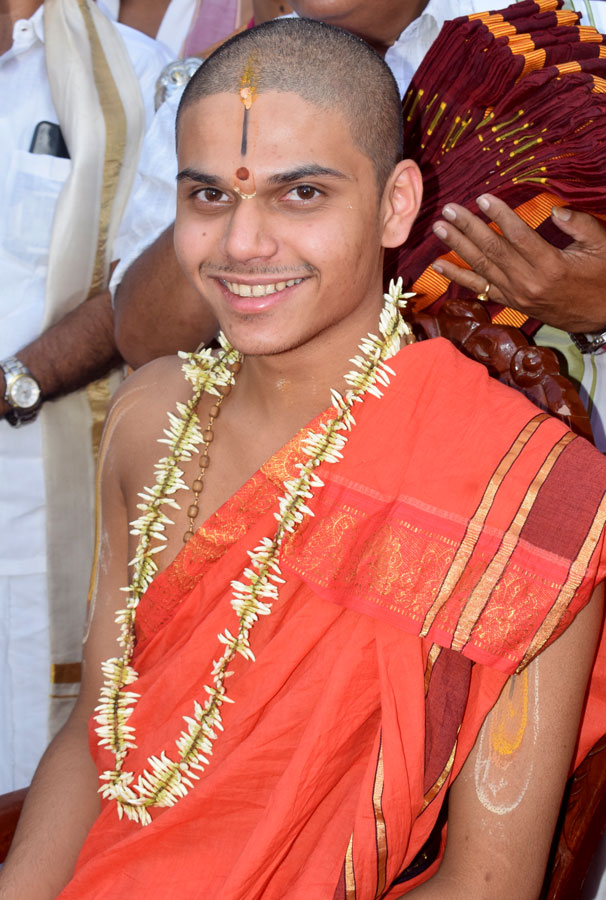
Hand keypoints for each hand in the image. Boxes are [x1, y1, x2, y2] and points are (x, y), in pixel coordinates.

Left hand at [431, 194, 605, 332]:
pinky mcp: (511, 302)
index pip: (518, 236)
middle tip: (449, 209)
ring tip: (440, 228)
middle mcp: (529, 283)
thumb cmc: (602, 276)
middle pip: (492, 251)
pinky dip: (458, 277)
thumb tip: (556, 209)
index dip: (499, 215)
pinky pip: (479, 289)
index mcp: (551, 266)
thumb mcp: (602, 246)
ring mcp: (516, 294)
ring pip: (481, 268)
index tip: (482, 198)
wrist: (600, 316)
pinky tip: (439, 264)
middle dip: (468, 228)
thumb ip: (580, 224)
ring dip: (458, 247)